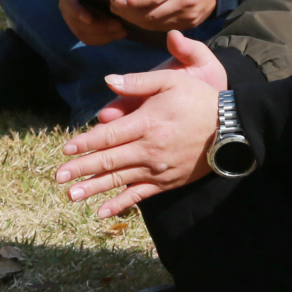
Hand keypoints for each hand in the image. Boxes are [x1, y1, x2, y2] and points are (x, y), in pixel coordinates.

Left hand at [52, 30, 230, 216]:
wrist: (232, 129)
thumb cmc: (199, 100)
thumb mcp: (170, 80)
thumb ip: (137, 83)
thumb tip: (108, 82)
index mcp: (147, 123)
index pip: (108, 136)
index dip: (85, 143)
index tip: (66, 149)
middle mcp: (150, 149)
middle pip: (109, 160)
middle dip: (81, 169)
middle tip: (58, 176)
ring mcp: (159, 169)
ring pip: (120, 180)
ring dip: (94, 188)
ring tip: (72, 195)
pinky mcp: (168, 182)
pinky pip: (140, 195)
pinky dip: (120, 204)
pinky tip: (102, 211)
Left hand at [111, 0, 221, 34]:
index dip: (132, 1)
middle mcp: (187, 0)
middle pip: (152, 14)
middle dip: (129, 12)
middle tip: (113, 4)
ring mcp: (191, 14)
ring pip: (157, 24)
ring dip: (136, 20)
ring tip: (122, 10)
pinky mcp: (192, 22)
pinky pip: (166, 28)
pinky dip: (150, 24)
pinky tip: (138, 16)